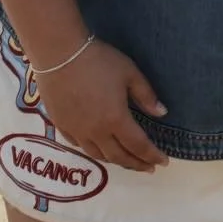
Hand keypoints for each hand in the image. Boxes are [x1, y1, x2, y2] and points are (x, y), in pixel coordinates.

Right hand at [35, 40, 169, 172]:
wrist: (59, 54)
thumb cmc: (98, 60)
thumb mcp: (130, 73)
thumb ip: (146, 95)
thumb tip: (162, 113)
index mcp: (116, 119)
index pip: (138, 146)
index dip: (152, 156)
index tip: (164, 162)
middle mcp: (95, 131)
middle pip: (118, 156)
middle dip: (136, 164)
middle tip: (148, 167)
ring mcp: (76, 130)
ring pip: (98, 155)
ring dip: (116, 161)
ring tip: (127, 161)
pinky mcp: (61, 125)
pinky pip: (78, 146)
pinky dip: (93, 151)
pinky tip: (98, 149)